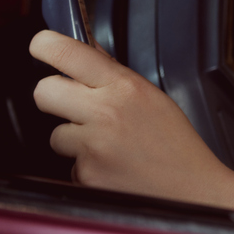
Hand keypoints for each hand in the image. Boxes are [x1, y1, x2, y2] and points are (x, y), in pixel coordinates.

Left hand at [30, 30, 233, 201]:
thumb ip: (114, 74)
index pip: (67, 53)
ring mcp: (92, 146)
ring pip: (55, 133)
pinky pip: (69, 165)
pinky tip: (111, 166)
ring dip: (72, 138)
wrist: (191, 189)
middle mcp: (105, 113)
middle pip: (44, 91)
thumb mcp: (152, 96)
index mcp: (124, 87)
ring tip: (105, 144)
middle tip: (72, 103)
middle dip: (53, 96)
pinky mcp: (85, 176)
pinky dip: (85, 166)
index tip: (42, 45)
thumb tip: (86, 51)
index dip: (45, 44)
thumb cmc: (176, 145)